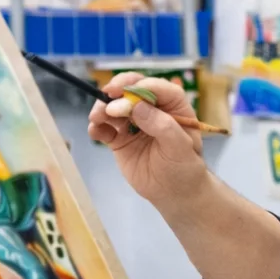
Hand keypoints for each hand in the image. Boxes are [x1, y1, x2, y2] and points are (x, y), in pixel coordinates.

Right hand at [87, 72, 209, 207]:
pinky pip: (104, 127)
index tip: (122, 94)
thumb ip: (162, 126)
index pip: (156, 87)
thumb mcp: (180, 148)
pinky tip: (95, 132)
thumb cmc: (184, 167)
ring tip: (97, 118)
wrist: (173, 193)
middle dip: (117, 90)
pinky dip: (96, 126)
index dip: (139, 86)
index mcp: (173, 105)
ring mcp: (133, 122)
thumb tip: (137, 106)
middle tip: (106, 99)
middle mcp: (152, 109)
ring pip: (114, 106)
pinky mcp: (119, 138)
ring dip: (102, 107)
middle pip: (131, 89)